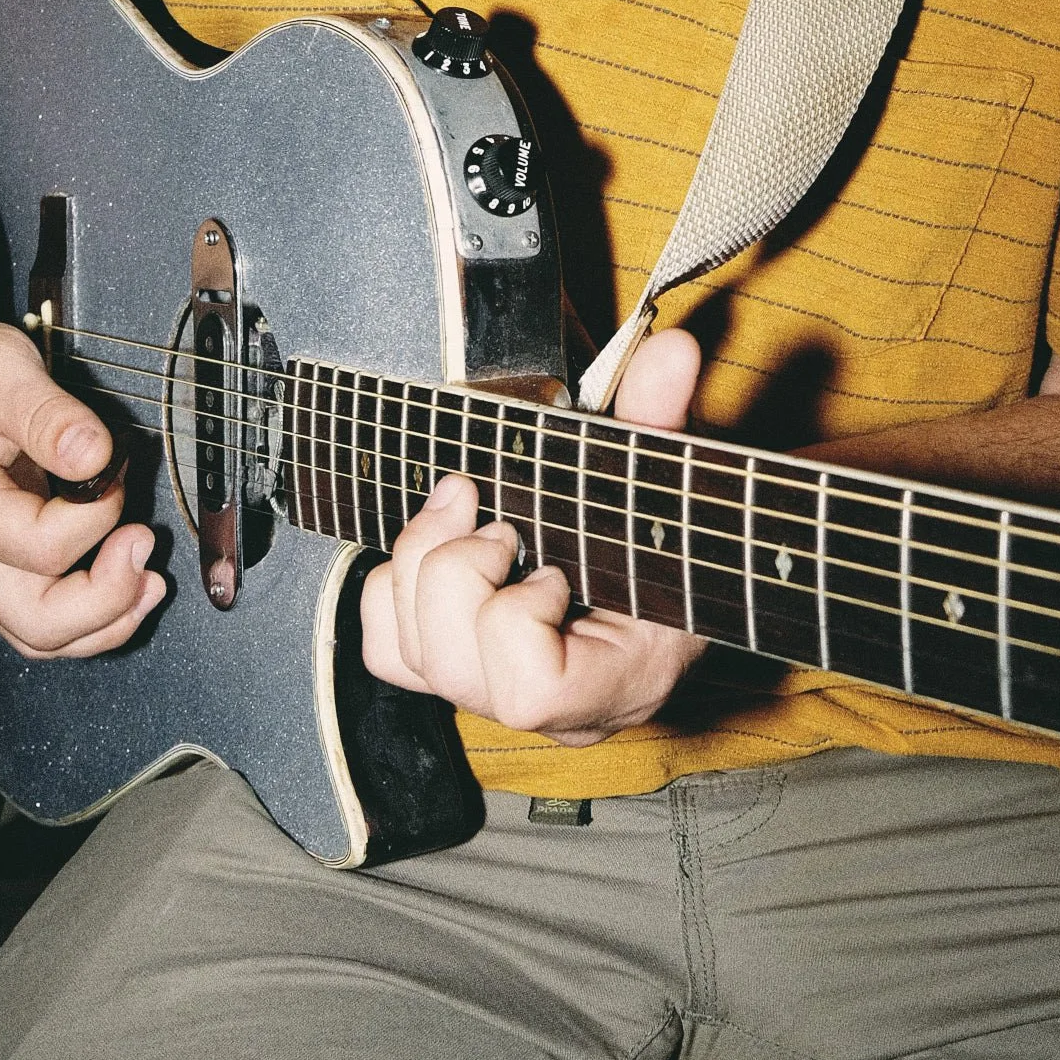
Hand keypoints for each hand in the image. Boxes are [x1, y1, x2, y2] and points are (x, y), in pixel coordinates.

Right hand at [0, 311, 164, 657]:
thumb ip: (48, 413)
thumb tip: (95, 455)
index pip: (42, 550)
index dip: (96, 519)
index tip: (115, 474)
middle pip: (38, 624)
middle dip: (107, 600)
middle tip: (143, 544)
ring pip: (40, 635)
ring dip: (104, 622)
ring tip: (148, 581)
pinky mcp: (0, 562)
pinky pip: (43, 616)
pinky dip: (92, 614)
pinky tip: (127, 582)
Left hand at [360, 328, 705, 742]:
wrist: (673, 568)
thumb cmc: (672, 535)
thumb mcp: (672, 480)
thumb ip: (663, 420)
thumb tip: (672, 350)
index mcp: (619, 678)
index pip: (530, 693)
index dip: (516, 618)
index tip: (552, 566)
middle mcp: (554, 708)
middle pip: (451, 668)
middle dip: (457, 572)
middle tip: (500, 524)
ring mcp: (498, 693)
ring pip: (408, 652)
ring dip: (424, 565)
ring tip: (471, 517)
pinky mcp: (454, 669)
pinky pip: (386, 644)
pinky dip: (395, 585)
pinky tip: (444, 542)